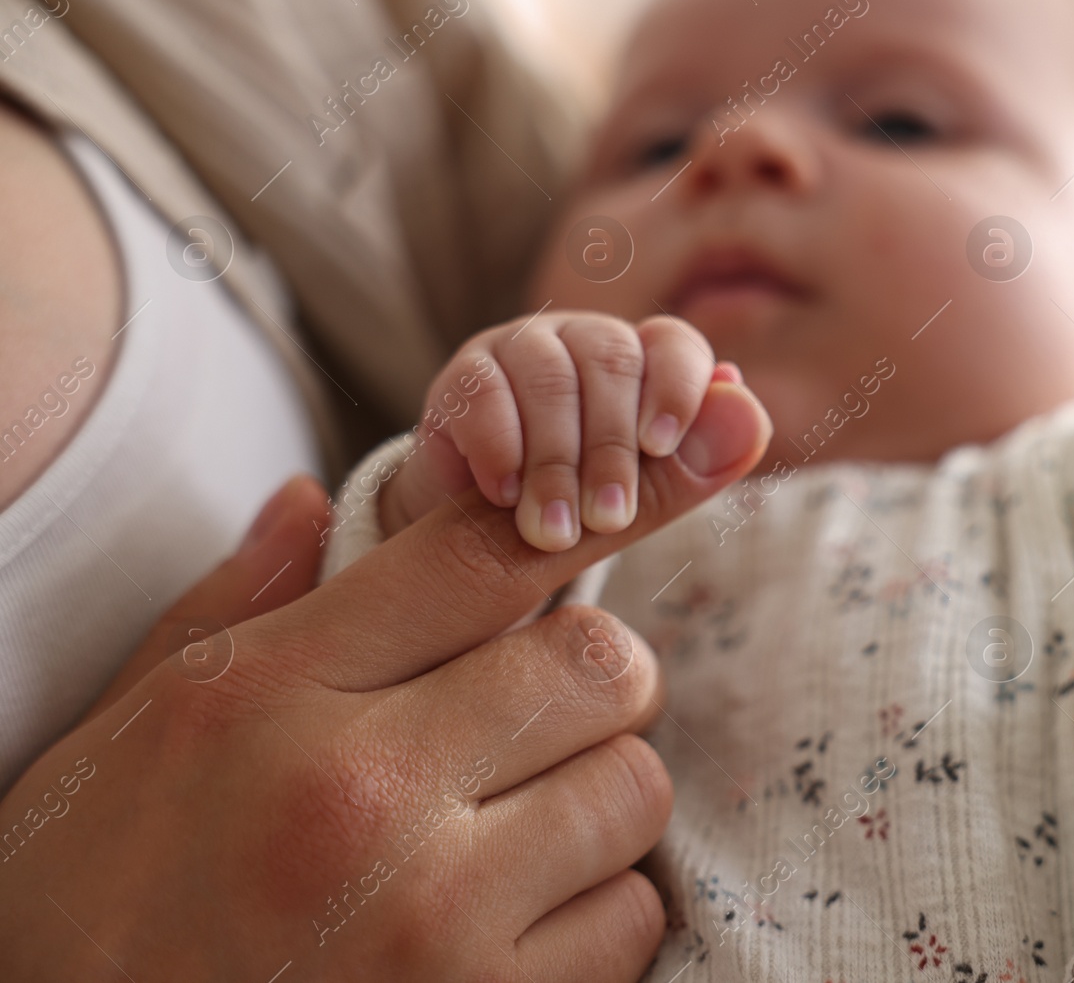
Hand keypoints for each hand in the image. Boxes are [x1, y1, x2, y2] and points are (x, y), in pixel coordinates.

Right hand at [0, 381, 769, 980]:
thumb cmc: (83, 904)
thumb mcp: (120, 734)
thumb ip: (232, 606)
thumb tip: (313, 499)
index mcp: (268, 696)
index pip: (481, 559)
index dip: (589, 521)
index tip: (644, 504)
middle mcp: (361, 791)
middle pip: (597, 665)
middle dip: (593, 680)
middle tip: (545, 715)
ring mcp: (432, 915)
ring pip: (632, 789)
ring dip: (599, 800)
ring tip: (522, 828)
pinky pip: (627, 919)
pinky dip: (597, 911)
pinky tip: (520, 920)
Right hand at [384, 310, 730, 550]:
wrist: (472, 549)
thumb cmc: (573, 522)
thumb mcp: (630, 511)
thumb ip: (682, 473)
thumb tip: (749, 415)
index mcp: (644, 366)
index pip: (674, 345)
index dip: (676, 386)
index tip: (661, 444)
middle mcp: (585, 344)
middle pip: (612, 361)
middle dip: (613, 447)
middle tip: (607, 520)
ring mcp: (520, 353)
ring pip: (550, 377)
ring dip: (555, 461)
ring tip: (553, 532)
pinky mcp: (461, 378)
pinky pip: (483, 389)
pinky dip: (499, 445)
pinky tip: (505, 495)